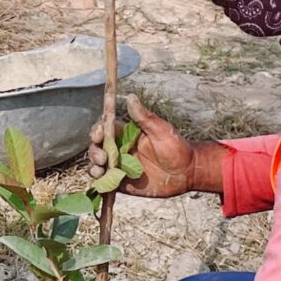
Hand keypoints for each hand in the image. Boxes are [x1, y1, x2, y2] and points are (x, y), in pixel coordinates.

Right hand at [92, 94, 217, 199]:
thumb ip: (144, 117)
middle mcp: (119, 150)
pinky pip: (106, 183)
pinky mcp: (122, 183)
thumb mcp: (161, 130)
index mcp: (125, 134)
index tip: (99, 134)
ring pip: (98, 166)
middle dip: (94, 151)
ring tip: (99, 170)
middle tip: (102, 157)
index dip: (97, 131)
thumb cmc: (176, 147)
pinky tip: (102, 182)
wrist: (187, 172)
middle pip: (97, 148)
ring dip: (94, 167)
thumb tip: (130, 97)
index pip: (104, 130)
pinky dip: (100, 183)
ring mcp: (119, 167)